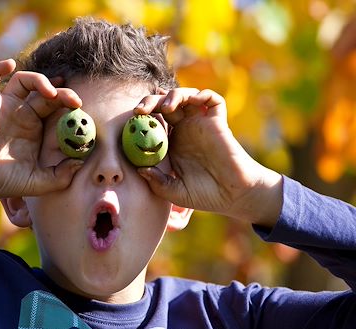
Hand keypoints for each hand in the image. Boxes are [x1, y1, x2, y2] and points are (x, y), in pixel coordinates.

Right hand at [0, 59, 82, 199]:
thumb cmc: (9, 182)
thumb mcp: (43, 182)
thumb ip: (63, 174)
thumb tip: (80, 162)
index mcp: (36, 129)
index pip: (55, 108)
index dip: (68, 102)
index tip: (80, 106)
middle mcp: (23, 116)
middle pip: (45, 93)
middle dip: (62, 93)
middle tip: (75, 100)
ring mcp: (6, 108)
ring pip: (23, 82)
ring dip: (39, 80)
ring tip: (51, 91)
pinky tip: (9, 64)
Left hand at [134, 88, 282, 225]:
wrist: (233, 196)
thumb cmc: (205, 195)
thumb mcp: (174, 191)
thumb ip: (157, 182)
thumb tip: (139, 169)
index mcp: (173, 144)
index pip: (155, 121)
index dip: (144, 117)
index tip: (132, 121)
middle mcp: (186, 131)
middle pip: (166, 105)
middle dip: (151, 102)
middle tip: (139, 110)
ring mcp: (202, 125)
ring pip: (187, 97)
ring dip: (174, 95)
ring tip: (167, 108)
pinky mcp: (218, 123)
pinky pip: (213, 100)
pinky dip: (203, 95)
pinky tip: (193, 101)